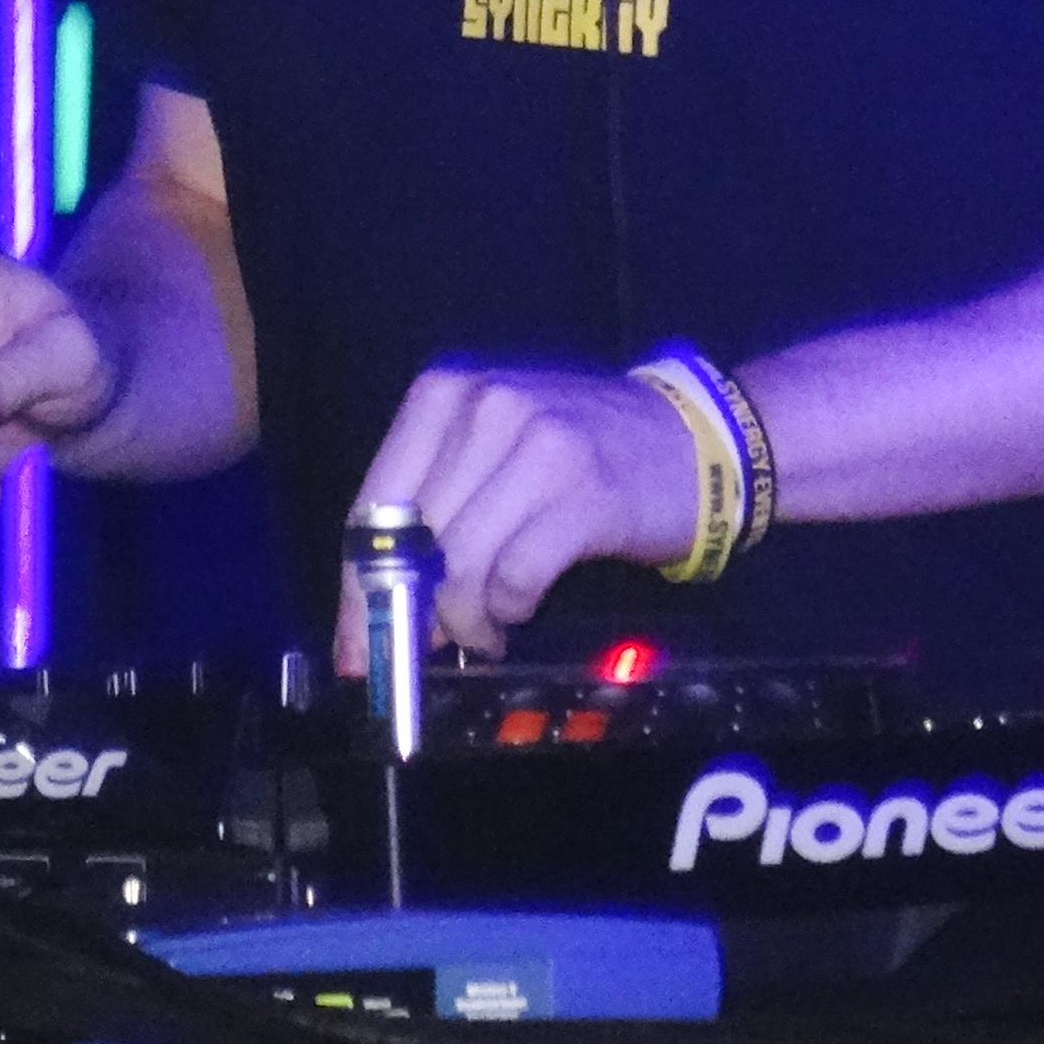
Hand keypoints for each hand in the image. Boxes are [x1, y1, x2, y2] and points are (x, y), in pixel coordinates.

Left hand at [331, 362, 699, 670]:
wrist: (692, 438)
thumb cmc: (579, 449)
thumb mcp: (495, 446)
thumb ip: (435, 504)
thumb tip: (377, 602)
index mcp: (445, 393)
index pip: (374, 503)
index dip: (357, 586)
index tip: (351, 650)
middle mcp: (485, 407)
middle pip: (411, 540)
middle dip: (408, 613)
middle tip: (421, 650)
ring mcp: (536, 444)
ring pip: (460, 564)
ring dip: (463, 620)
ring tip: (481, 632)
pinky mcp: (582, 492)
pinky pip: (515, 577)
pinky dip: (508, 610)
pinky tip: (518, 610)